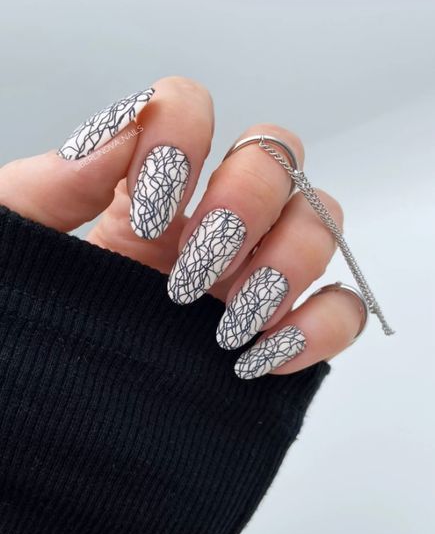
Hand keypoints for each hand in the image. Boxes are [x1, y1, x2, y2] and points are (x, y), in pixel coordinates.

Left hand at [0, 75, 362, 377]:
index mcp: (144, 192)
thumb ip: (49, 184)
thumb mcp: (16, 247)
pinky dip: (320, 326)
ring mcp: (249, 279)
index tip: (148, 216)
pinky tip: (262, 357)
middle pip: (275, 157)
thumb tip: (117, 132)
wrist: (41, 424)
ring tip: (225, 325)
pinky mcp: (278, 337)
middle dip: (243, 207)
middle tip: (190, 275)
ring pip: (318, 223)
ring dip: (285, 266)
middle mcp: (206, 223)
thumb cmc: (24, 330)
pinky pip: (340, 308)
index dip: (184, 140)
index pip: (189, 108)